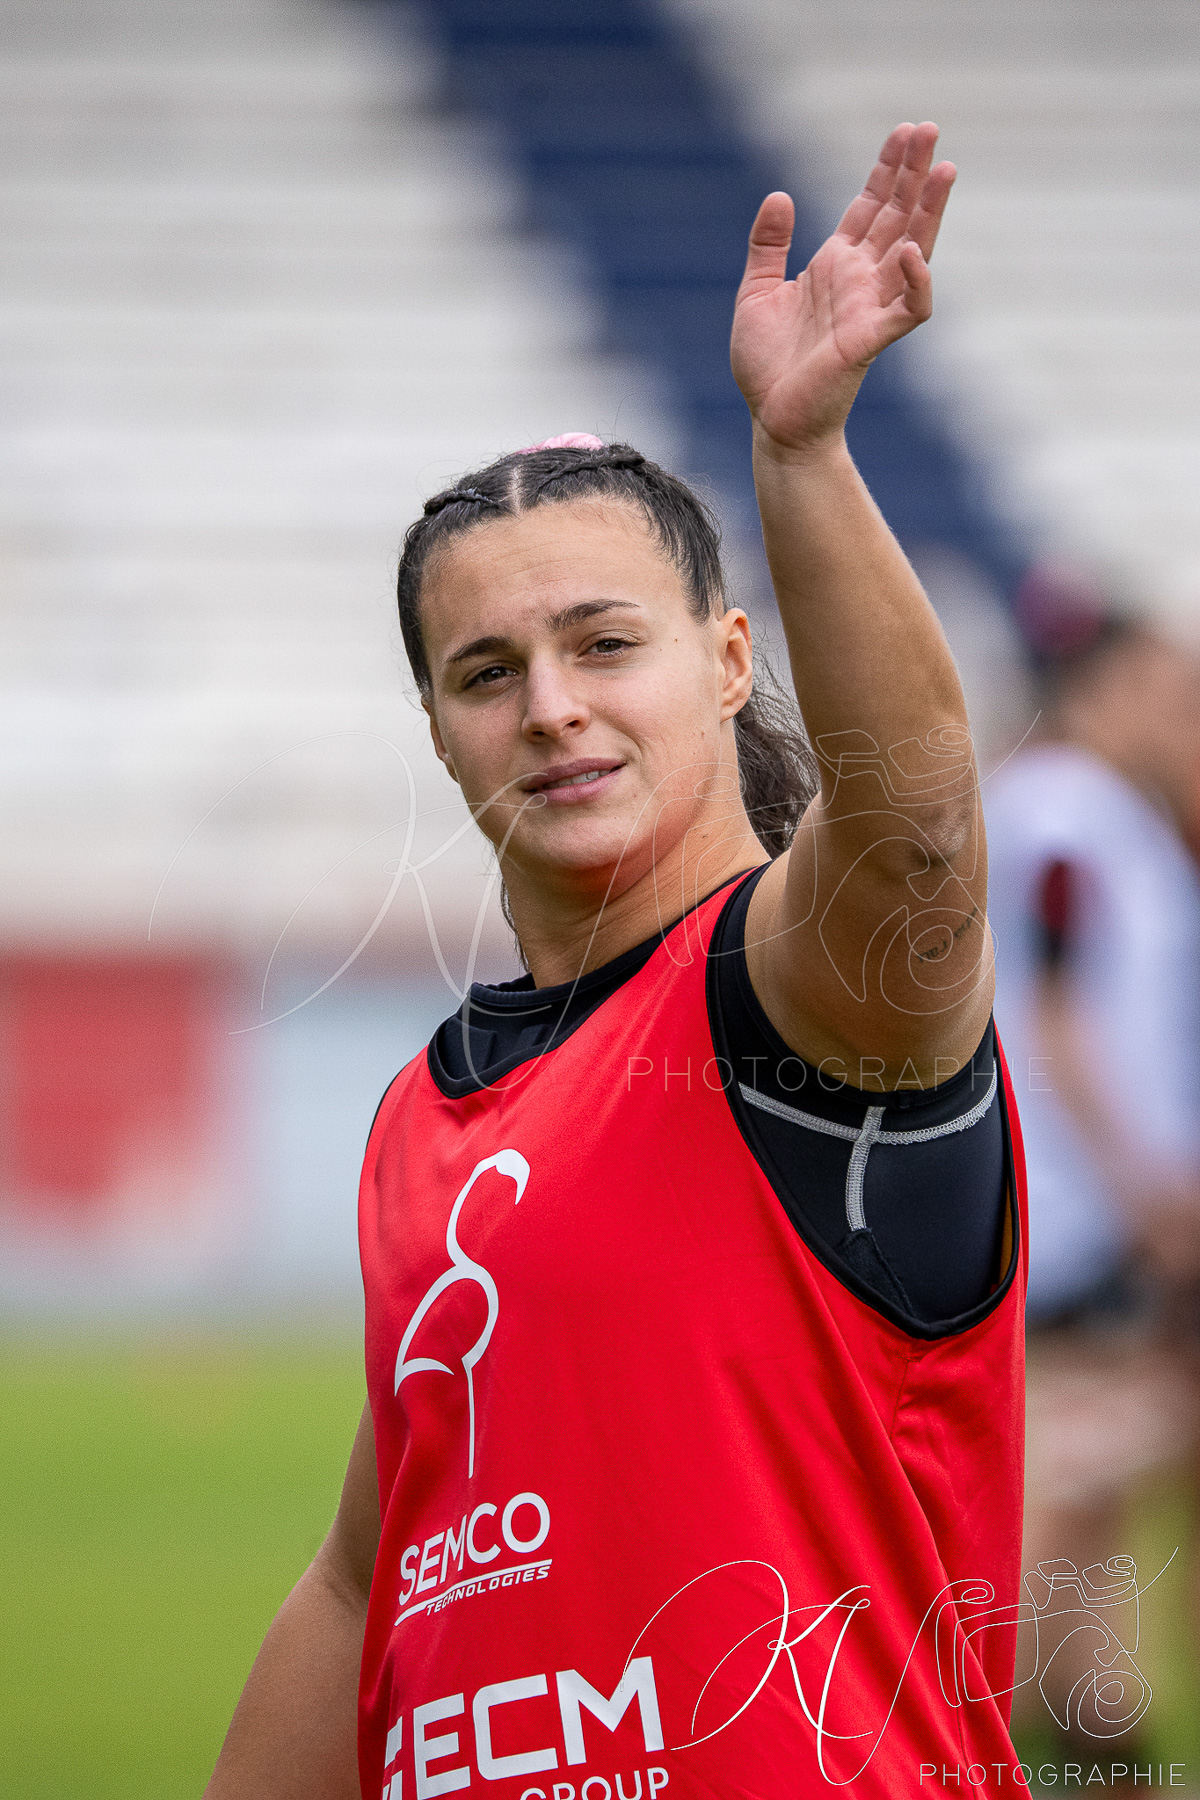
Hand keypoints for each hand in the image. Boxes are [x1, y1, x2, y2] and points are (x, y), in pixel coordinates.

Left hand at [731, 123, 954, 452]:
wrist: (772, 420)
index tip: (905, 131)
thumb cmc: (767, 365)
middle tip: (929, 129)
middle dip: (913, 174)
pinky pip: (907, 309)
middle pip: (897, 216)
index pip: (870, 207)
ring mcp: (869, 308)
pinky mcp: (870, 340)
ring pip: (913, 251)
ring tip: (944, 170)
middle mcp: (859, 280)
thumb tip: (780, 195)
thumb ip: (767, 246)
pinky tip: (913, 252)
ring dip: (930, 213)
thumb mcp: (756, 293)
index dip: (887, 170)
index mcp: (835, 265)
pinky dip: (915, 283)